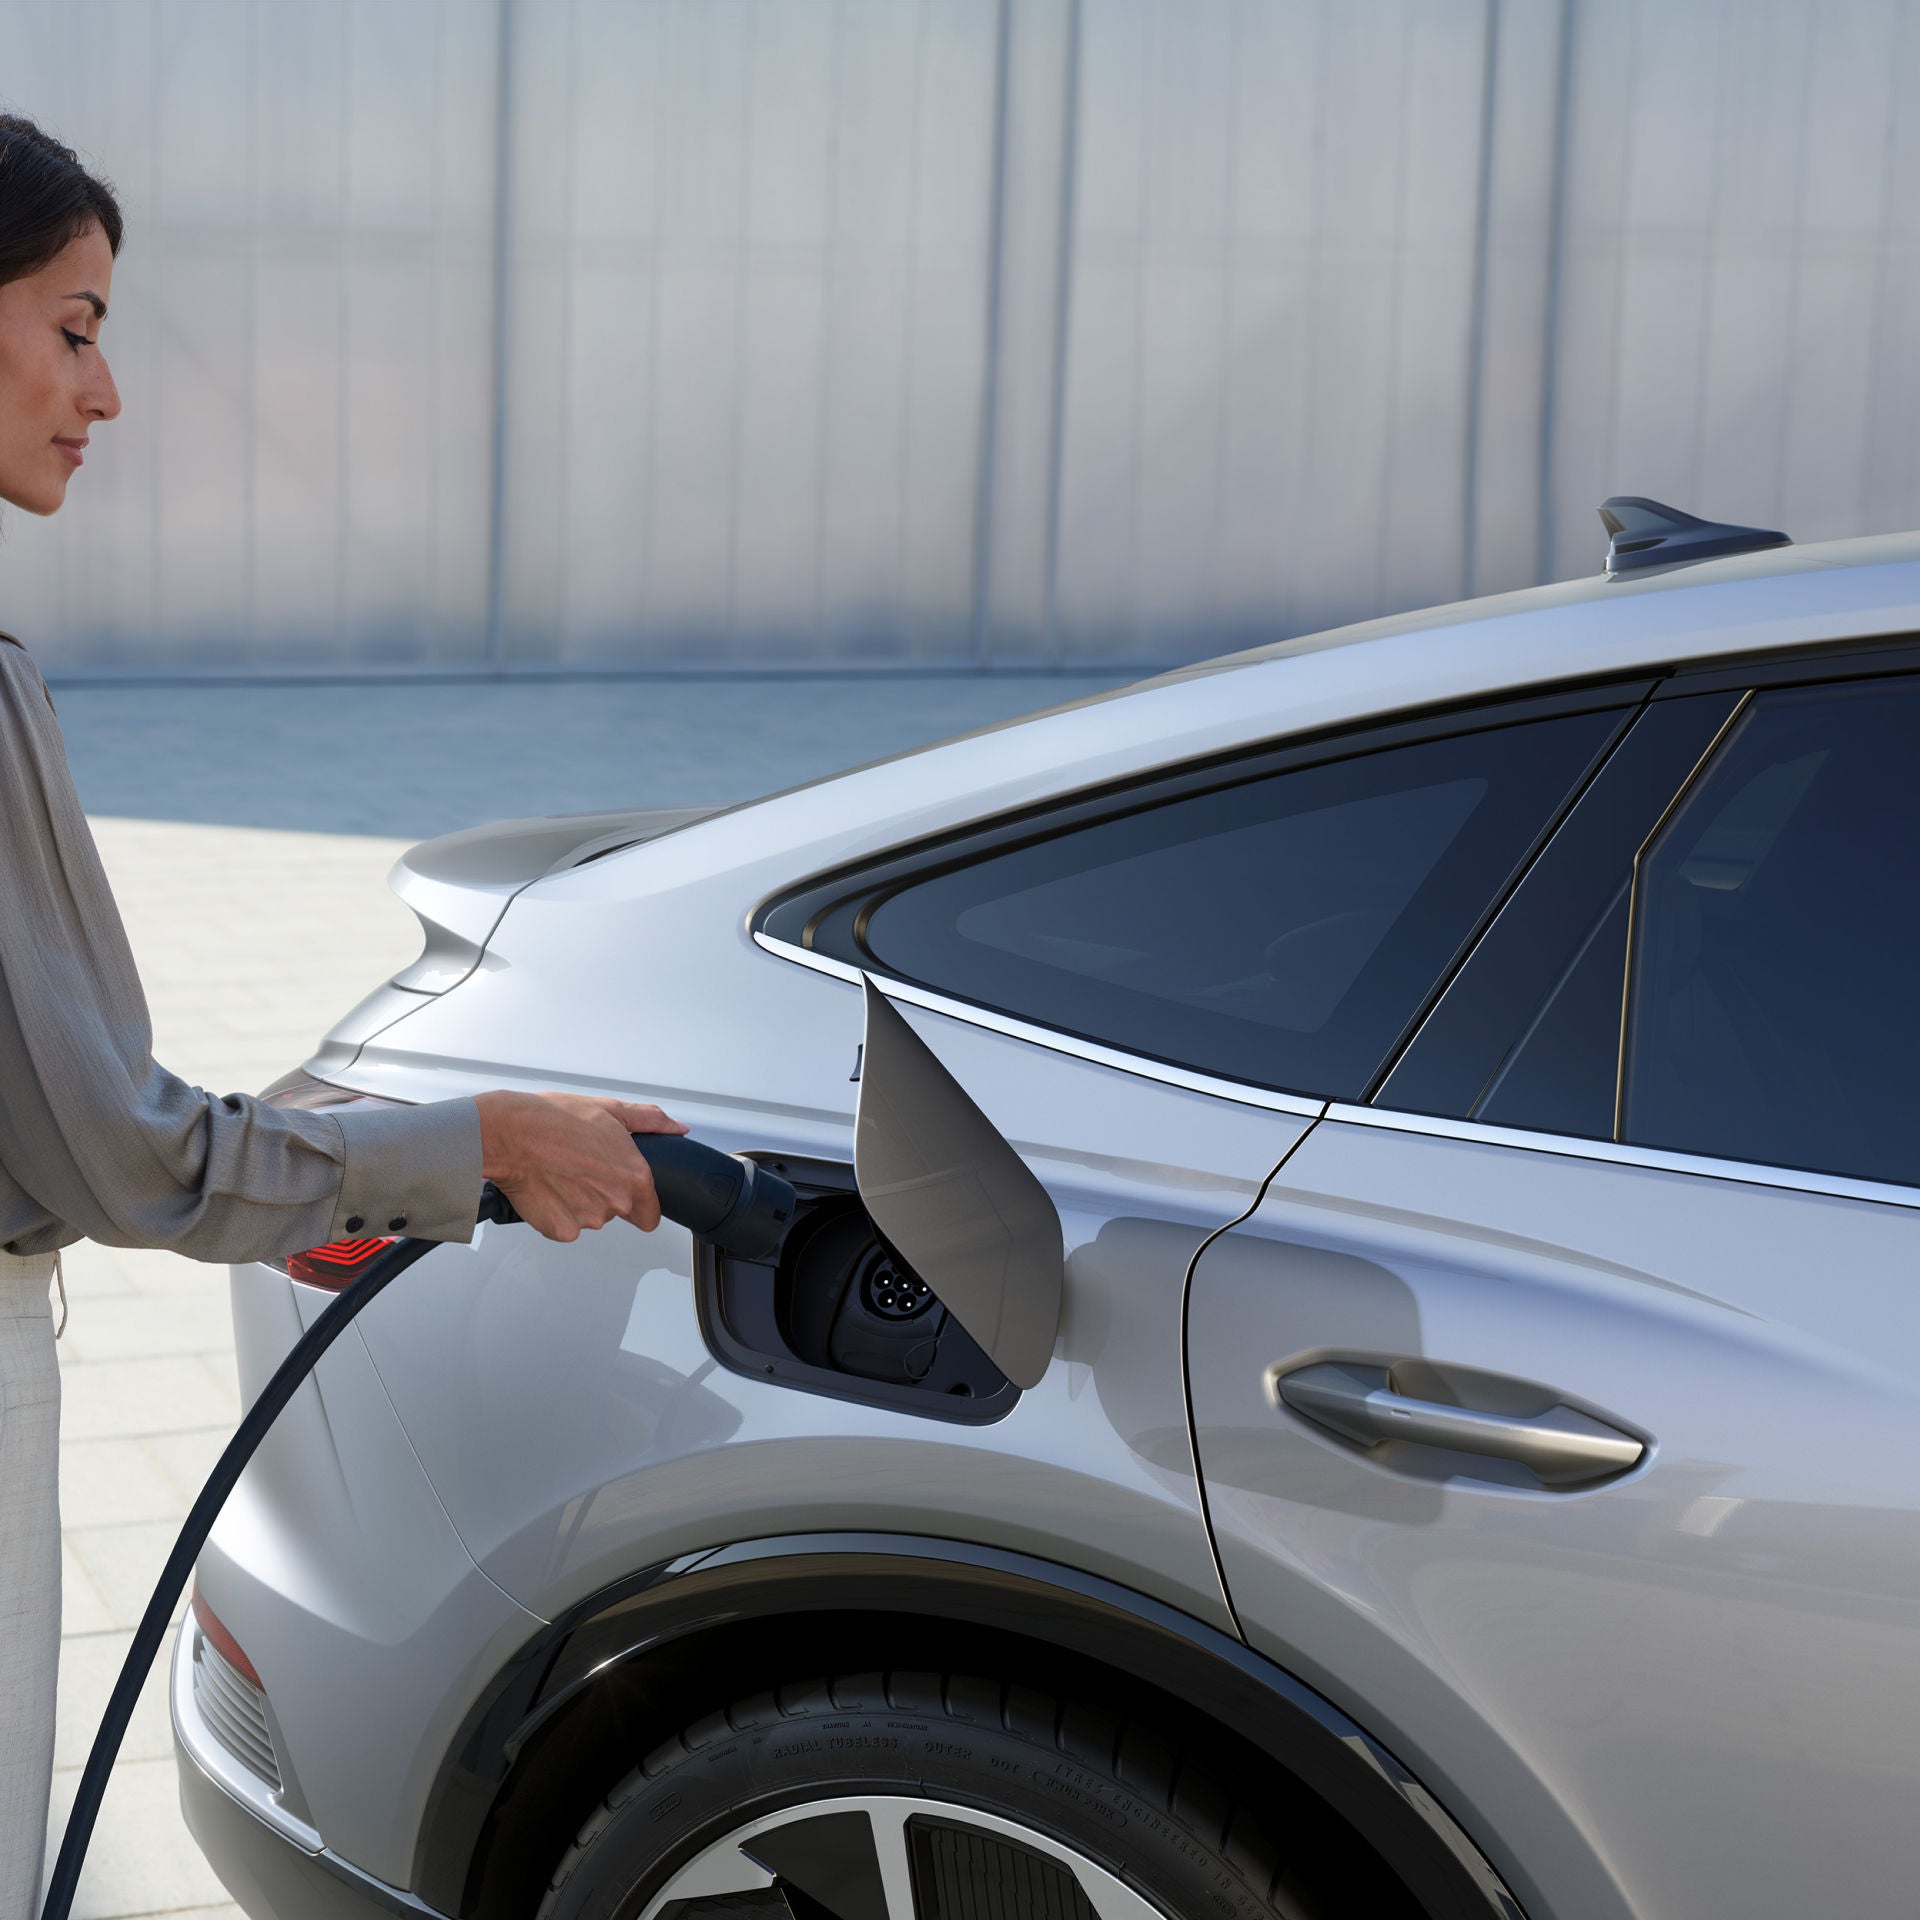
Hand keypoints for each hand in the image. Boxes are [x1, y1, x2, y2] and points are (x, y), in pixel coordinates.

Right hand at [473, 1091, 688, 1242]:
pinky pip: (566, 1226)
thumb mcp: (610, 1110)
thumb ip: (650, 1122)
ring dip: (581, 1202)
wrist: (508, 1133)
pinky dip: (558, 1212)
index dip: (640, 1204)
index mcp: (634, 1176)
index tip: (623, 1190)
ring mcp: (588, 1219)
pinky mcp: (561, 1230)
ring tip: (562, 1172)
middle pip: (619, 1213)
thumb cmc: (553, 1119)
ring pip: (591, 1218)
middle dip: (605, 1195)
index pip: (652, 1215)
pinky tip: (548, 1187)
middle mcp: (616, 1202)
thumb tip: (677, 1127)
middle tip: (583, 1167)